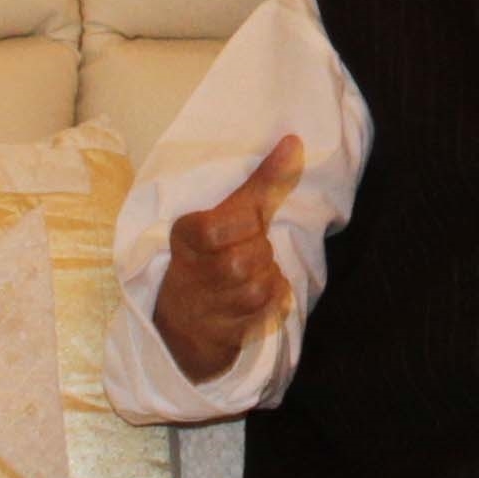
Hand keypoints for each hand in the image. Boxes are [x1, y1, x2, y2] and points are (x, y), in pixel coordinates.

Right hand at [156, 136, 301, 382]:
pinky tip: (257, 297)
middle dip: (260, 252)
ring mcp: (205, 307)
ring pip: (259, 286)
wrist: (183, 321)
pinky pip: (265, 314)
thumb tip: (295, 142)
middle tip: (248, 252)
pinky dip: (271, 303)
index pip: (228, 222)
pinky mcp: (222, 335)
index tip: (248, 223)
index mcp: (187, 234)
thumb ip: (261, 182)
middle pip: (250, 256)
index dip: (249, 223)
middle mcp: (191, 271)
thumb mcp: (224, 214)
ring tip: (251, 275)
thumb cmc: (210, 255)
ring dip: (268, 279)